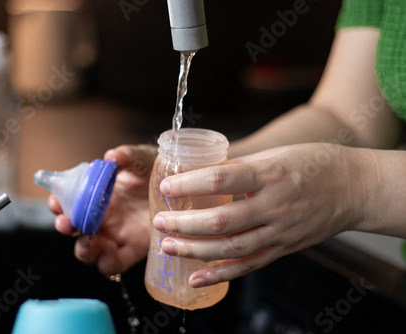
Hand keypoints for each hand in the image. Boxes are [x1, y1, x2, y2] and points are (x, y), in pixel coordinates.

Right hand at [50, 144, 156, 274]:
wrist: (183, 189)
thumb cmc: (158, 172)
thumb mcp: (144, 160)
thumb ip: (128, 156)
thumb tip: (111, 157)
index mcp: (98, 195)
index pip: (69, 201)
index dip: (57, 202)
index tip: (54, 200)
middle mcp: (102, 217)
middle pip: (73, 229)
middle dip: (64, 227)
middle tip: (65, 223)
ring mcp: (115, 235)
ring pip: (88, 251)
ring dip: (82, 248)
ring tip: (88, 240)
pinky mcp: (133, 250)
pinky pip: (113, 264)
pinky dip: (106, 261)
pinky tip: (109, 249)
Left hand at [153, 143, 368, 287]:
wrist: (354, 188)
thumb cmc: (313, 164)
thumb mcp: (276, 155)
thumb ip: (240, 167)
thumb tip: (202, 173)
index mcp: (271, 174)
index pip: (221, 179)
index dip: (189, 185)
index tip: (166, 187)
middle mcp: (275, 205)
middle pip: (221, 220)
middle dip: (184, 224)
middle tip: (159, 222)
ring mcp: (280, 231)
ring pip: (231, 247)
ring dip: (195, 250)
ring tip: (167, 246)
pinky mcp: (283, 248)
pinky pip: (249, 265)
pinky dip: (220, 274)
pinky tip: (195, 278)